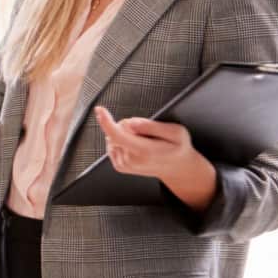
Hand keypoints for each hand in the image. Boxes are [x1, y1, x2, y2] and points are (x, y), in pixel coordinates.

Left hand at [94, 107, 216, 210]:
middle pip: (117, 130)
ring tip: (146, 141)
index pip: (118, 135)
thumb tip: (130, 123)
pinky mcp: (119, 165)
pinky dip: (121, 140)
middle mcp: (131, 160)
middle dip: (128, 125)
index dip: (106, 121)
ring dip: (126, 133)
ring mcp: (124, 164)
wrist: (176, 168)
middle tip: (148, 132)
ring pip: (113, 137)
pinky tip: (137, 145)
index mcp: (145, 151)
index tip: (100, 109)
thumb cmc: (178, 148)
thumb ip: (151, 126)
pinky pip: (112, 144)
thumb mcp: (176, 132)